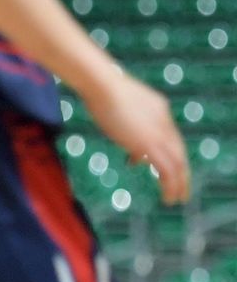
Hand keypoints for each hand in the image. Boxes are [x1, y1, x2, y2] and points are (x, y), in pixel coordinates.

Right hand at [82, 69, 190, 204]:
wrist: (101, 83)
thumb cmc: (100, 89)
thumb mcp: (118, 106)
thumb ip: (126, 124)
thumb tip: (126, 142)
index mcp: (159, 108)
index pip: (169, 136)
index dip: (166, 152)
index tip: (154, 164)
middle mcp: (164, 121)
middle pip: (179, 151)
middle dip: (181, 172)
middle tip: (180, 189)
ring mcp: (158, 133)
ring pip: (178, 164)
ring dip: (179, 183)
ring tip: (174, 198)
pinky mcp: (150, 144)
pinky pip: (168, 171)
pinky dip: (170, 186)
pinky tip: (167, 197)